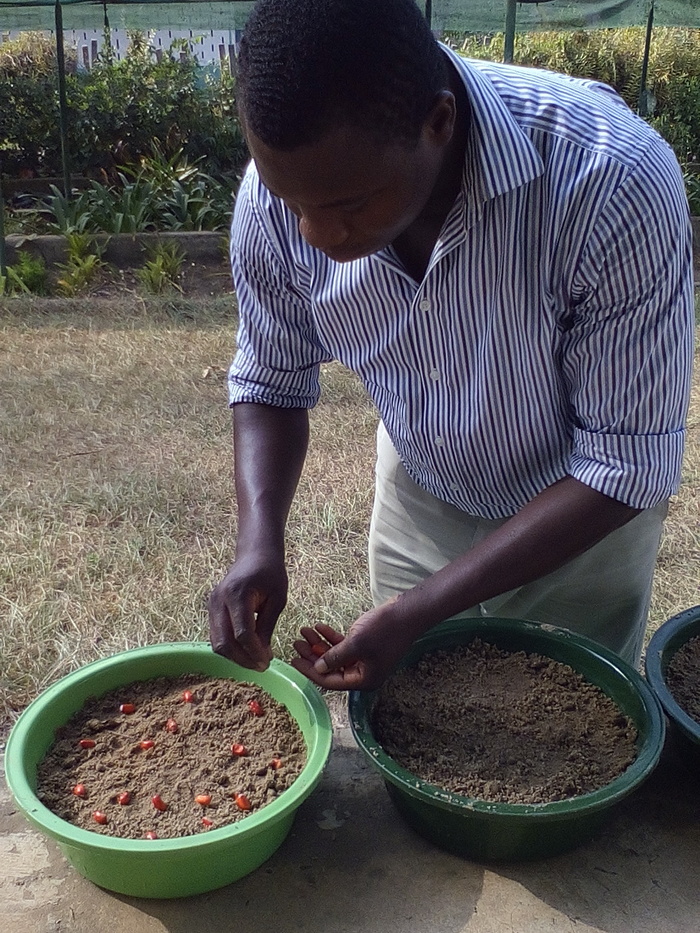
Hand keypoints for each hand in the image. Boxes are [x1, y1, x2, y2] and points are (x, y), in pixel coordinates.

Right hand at [208, 551, 287, 670]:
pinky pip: (217, 635)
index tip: (267, 663)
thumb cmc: (270, 573)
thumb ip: (267, 627)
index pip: (242, 633)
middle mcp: (219, 600)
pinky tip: (246, 650)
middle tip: (261, 666)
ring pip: (217, 642)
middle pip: (224, 642)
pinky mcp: (211, 609)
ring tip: (255, 660)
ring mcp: (212, 605)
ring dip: (235, 656)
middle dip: (242, 659)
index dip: (253, 652)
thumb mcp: (277, 598)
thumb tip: (262, 655)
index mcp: (237, 594)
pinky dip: (230, 647)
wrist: (255, 555)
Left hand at [291, 603, 417, 690]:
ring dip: (318, 644)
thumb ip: (335, 658)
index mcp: (363, 680)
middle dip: (311, 656)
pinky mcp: (364, 646)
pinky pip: (342, 645)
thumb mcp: (356, 644)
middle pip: (330, 668)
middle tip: (296, 643)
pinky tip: (318, 626)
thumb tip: (317, 668)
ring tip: (303, 631)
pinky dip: (330, 637)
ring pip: (334, 655)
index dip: (310, 671)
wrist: (407, 612)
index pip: (330, 681)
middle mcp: (362, 673)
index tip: (294, 661)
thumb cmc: (385, 630)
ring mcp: (363, 659)